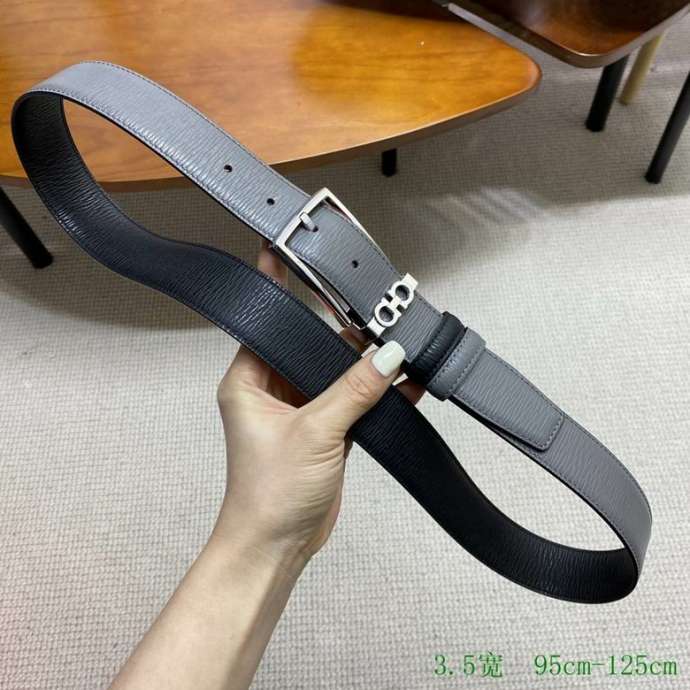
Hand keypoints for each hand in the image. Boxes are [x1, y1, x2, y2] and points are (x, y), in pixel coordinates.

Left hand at [213, 242, 424, 567]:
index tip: (289, 247)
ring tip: (399, 339)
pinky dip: (376, 389)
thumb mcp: (313, 433)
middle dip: (342, 327)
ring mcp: (301, 407)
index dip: (281, 286)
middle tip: (373, 304)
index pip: (268, 320)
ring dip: (365, 360)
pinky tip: (405, 380)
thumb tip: (388, 354)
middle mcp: (272, 387)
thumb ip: (353, 390)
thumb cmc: (269, 494)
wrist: (277, 547)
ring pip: (335, 369)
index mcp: (249, 379)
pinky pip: (353, 397)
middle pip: (310, 341)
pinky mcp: (325, 428)